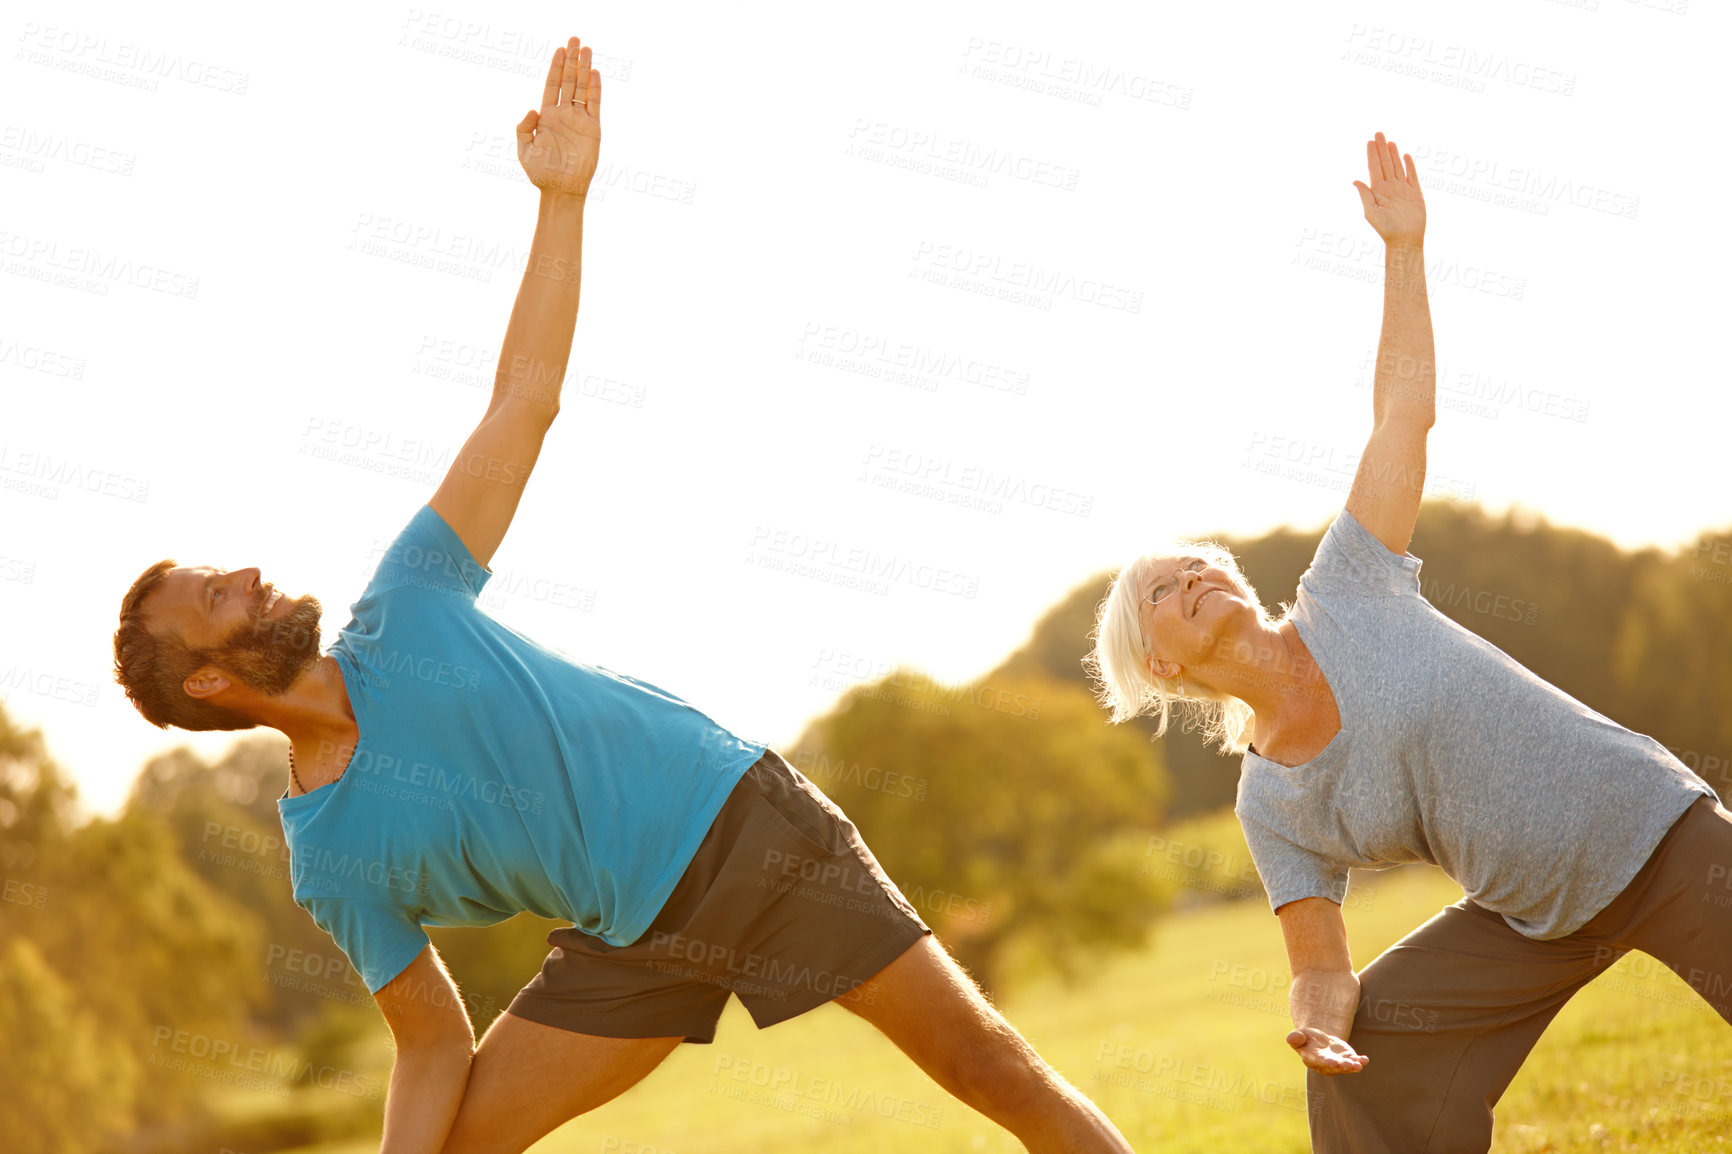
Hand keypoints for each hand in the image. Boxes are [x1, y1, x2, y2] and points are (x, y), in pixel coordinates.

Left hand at [517, 36, 600, 196]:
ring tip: (586, 49)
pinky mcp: (593, 129)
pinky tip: (594, 73)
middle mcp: (564, 115)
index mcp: (547, 117)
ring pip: (582, 88)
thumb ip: (524, 128)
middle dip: (571, 60)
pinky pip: (594, 105)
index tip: (560, 49)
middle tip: (575, 39)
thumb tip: (532, 109)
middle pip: (568, 81)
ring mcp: (579, 120)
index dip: (556, 67)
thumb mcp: (524, 150)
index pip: (552, 85)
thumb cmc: (541, 174)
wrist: (562, 190)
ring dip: (584, 68)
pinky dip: (595, 89)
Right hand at [1286, 1026, 1369, 1074]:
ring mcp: (1338, 1064)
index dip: (1327, 1062)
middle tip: (1350, 1065)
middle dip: (1342, 1066)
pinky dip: (1360, 1061)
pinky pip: (1354, 1062)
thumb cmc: (1306, 1038)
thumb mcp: (1300, 1035)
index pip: (1320, 1062)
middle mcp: (1326, 1065)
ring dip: (1353, 1066)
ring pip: (1346, 1067)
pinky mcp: (1347, 1059)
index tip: (1334, 1062)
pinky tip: (1365, 1059)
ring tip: (1359, 1064)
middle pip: (1335, 1066)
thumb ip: (1295, 1038)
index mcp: (1312, 1059)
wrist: (1318, 1040)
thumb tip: (1292, 1038)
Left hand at [1352, 131, 1424, 247]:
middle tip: (1378, 133)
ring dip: (1393, 154)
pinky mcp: (1415, 193)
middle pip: (1385, 163)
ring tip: (1389, 142)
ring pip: (1397, 167)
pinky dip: (1409, 165)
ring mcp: (1402, 189)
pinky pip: (1412, 175)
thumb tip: (1355, 181)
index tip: (1370, 141)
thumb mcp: (1371, 212)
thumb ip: (1365, 195)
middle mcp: (1389, 188)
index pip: (1374, 168)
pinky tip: (1405, 156)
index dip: (1372, 154)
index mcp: (1377, 191)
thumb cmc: (1386, 229)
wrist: (1405, 239)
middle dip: (1381, 149)